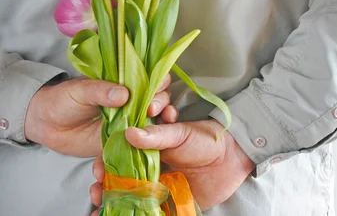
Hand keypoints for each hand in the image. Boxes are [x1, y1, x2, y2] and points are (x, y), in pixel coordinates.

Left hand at [24, 74, 173, 156]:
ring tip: (158, 129)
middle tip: (151, 110)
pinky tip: (149, 150)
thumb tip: (123, 94)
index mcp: (126, 83)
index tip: (153, 92)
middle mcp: (133, 102)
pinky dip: (146, 148)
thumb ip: (101, 90)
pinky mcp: (124, 141)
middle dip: (162, 104)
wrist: (47, 125)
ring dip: (162, 125)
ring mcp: (130, 122)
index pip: (152, 78)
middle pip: (159, 99)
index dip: (159, 83)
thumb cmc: (63, 99)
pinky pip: (139, 145)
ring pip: (155, 121)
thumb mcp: (80, 90)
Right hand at [89, 119, 254, 212]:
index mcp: (151, 150)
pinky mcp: (173, 205)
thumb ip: (158, 135)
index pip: (121, 157)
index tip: (97, 167)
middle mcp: (152, 170)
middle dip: (104, 187)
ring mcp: (161, 189)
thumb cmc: (209, 139)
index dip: (106, 162)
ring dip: (114, 205)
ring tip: (99, 210)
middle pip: (121, 181)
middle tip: (96, 191)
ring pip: (131, 200)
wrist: (235, 156)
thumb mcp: (182, 133)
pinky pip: (151, 214)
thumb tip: (130, 133)